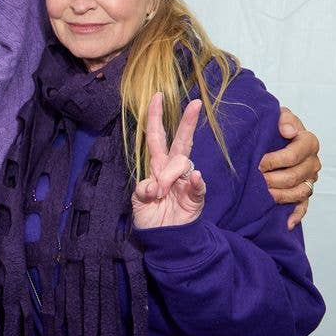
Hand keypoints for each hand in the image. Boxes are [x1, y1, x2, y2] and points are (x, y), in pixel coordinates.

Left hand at [132, 95, 206, 228]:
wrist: (163, 238)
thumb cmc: (150, 216)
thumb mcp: (138, 201)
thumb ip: (143, 190)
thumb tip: (155, 187)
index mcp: (157, 166)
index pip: (156, 137)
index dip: (155, 117)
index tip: (157, 97)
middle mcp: (172, 170)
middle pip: (181, 141)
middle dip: (187, 122)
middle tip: (196, 104)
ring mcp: (186, 181)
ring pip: (182, 163)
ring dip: (168, 176)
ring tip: (160, 194)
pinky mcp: (196, 196)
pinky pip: (197, 184)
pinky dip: (195, 181)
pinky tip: (193, 179)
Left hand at [259, 107, 320, 229]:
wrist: (274, 136)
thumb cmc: (275, 126)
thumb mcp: (279, 114)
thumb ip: (284, 117)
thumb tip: (288, 130)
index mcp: (309, 142)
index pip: (294, 155)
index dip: (274, 160)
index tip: (258, 162)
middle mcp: (313, 162)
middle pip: (295, 176)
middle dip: (273, 179)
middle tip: (255, 180)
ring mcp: (310, 179)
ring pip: (299, 193)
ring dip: (280, 195)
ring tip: (263, 195)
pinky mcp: (304, 193)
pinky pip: (304, 207)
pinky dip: (296, 216)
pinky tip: (286, 223)